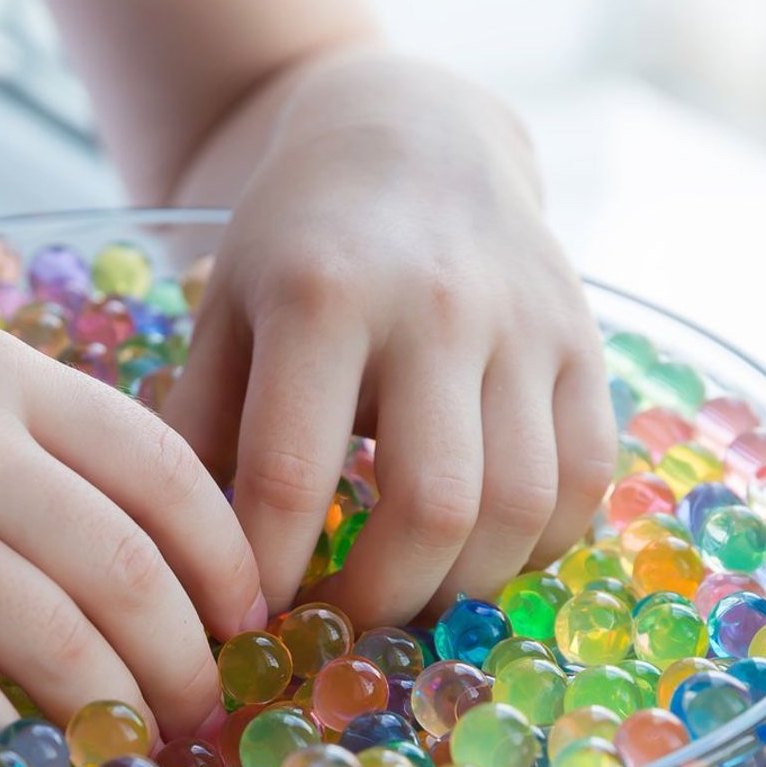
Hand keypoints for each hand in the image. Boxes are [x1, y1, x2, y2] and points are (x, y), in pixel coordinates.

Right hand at [0, 287, 264, 751]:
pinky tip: (20, 765)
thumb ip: (12, 426)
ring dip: (114, 714)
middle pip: (133, 568)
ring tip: (134, 752)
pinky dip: (4, 741)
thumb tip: (121, 524)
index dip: (227, 555)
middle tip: (202, 711)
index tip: (247, 617)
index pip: (165, 467)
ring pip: (60, 640)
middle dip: (189, 658)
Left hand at [162, 53, 614, 624]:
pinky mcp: (585, 344)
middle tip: (338, 630)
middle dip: (379, 601)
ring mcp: (525, 325)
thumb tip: (180, 564)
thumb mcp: (224, 312)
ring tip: (409, 599)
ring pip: (521, 505)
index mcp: (322, 295)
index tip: (249, 619)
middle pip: (432, 507)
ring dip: (463, 586)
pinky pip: (583, 480)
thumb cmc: (297, 242)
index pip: (289, 475)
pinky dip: (536, 545)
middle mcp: (436, 307)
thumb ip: (198, 430)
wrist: (412, 136)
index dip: (267, 573)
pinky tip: (479, 552)